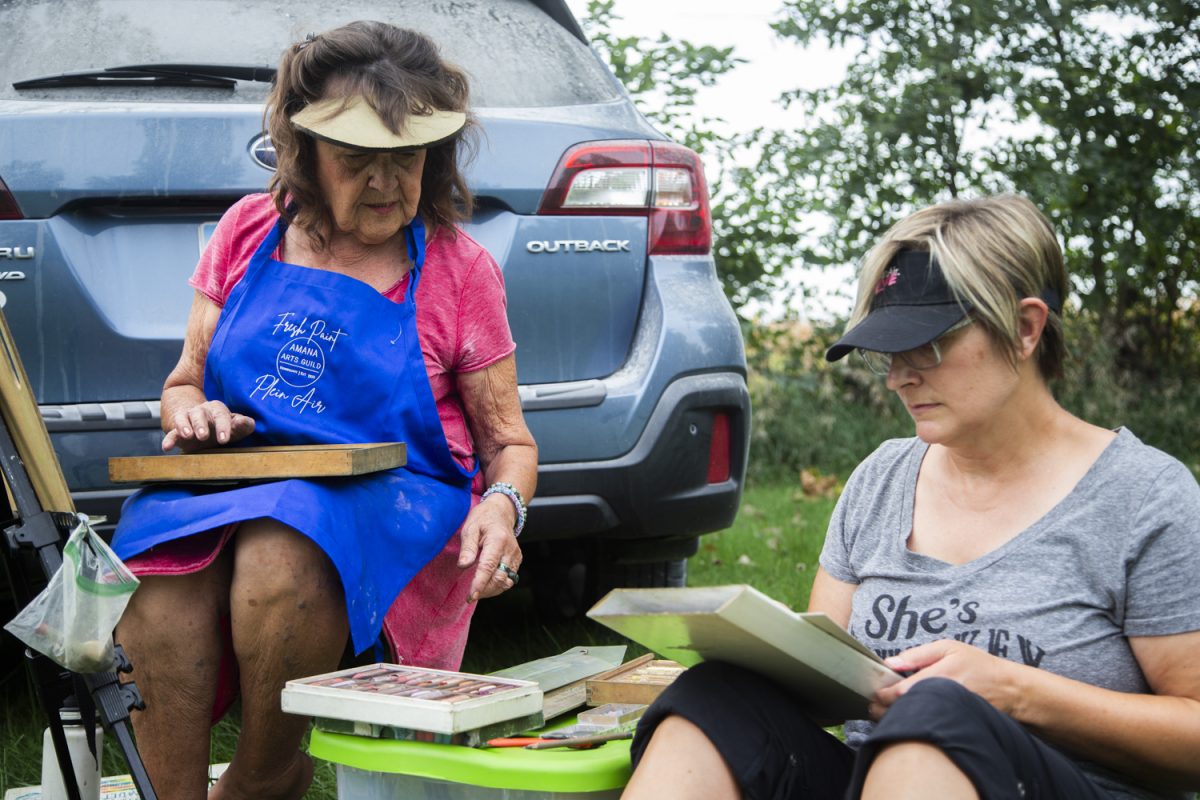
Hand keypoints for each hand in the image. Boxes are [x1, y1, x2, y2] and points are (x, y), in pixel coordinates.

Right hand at [162, 400, 254, 452]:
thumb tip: (249, 423)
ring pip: (183, 418)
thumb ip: (243, 425)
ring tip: (187, 436)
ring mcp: (188, 419)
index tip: (224, 439)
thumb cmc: (224, 427)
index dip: (223, 426)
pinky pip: (171, 433)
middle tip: (203, 436)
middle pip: (200, 414)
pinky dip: (168, 439)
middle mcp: (201, 412)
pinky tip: (166, 447)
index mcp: (217, 410)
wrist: (205, 428)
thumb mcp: (235, 427)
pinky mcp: (177, 431)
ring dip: (184, 426)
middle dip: (201, 424)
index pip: (221, 415)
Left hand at [458, 494, 522, 601]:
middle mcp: (510, 550)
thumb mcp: (470, 528)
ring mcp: (516, 555)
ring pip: (506, 581)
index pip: (488, 567)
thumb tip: (463, 565)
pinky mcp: (517, 559)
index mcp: (497, 540)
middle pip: (499, 578)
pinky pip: (509, 578)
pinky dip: (498, 585)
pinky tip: (487, 585)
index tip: (471, 596)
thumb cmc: (483, 518)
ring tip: (477, 592)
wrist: (501, 511)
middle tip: (470, 596)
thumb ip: (467, 548)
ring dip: (492, 590)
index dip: (480, 584)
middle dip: (485, 590)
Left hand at [869, 640, 1025, 720]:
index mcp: (937, 677)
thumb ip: (917, 655)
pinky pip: (927, 727)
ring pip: (914, 722)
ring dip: (894, 719)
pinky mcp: (953, 726)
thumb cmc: (977, 664)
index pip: (900, 693)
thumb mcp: (948, 648)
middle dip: (882, 711)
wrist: (1009, 689)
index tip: (872, 693)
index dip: (881, 695)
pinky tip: (906, 719)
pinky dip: (914, 724)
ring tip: (881, 713)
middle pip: (902, 711)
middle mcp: (941, 699)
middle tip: (871, 707)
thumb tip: (890, 662)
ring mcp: (948, 715)